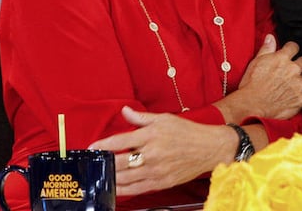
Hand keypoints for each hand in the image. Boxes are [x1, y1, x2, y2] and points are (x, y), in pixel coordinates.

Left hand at [88, 106, 234, 195]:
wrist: (209, 148)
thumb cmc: (188, 131)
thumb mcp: (165, 118)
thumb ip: (141, 117)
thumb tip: (124, 110)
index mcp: (151, 135)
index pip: (120, 141)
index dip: (103, 146)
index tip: (91, 148)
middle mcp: (152, 153)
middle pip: (119, 162)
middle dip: (103, 163)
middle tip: (93, 164)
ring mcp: (156, 170)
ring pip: (125, 177)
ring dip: (110, 177)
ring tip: (99, 176)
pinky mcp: (161, 182)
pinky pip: (136, 189)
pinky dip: (123, 189)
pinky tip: (114, 187)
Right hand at [213, 34, 301, 122]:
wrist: (251, 106)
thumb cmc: (251, 85)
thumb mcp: (256, 62)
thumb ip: (266, 48)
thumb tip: (271, 37)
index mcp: (282, 58)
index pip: (294, 47)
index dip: (291, 49)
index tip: (290, 53)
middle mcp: (293, 70)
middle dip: (300, 64)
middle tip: (293, 70)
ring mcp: (298, 85)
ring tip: (298, 82)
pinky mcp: (300, 100)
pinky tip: (299, 96)